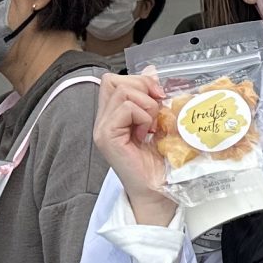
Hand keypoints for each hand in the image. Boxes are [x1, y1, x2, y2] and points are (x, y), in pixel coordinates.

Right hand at [92, 74, 176, 224]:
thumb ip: (152, 97)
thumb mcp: (159, 121)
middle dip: (142, 87)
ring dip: (146, 104)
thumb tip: (152, 70)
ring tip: (152, 125)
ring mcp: (102, 129)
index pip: (115, 80)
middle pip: (113, 80)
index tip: (159, 98)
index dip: (140, 81)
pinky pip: (127, 108)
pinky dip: (144, 116)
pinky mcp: (107, 137)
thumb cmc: (160, 162)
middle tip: (157, 111)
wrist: (158, 191)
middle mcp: (103, 120)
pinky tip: (147, 134)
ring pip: (121, 91)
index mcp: (113, 115)